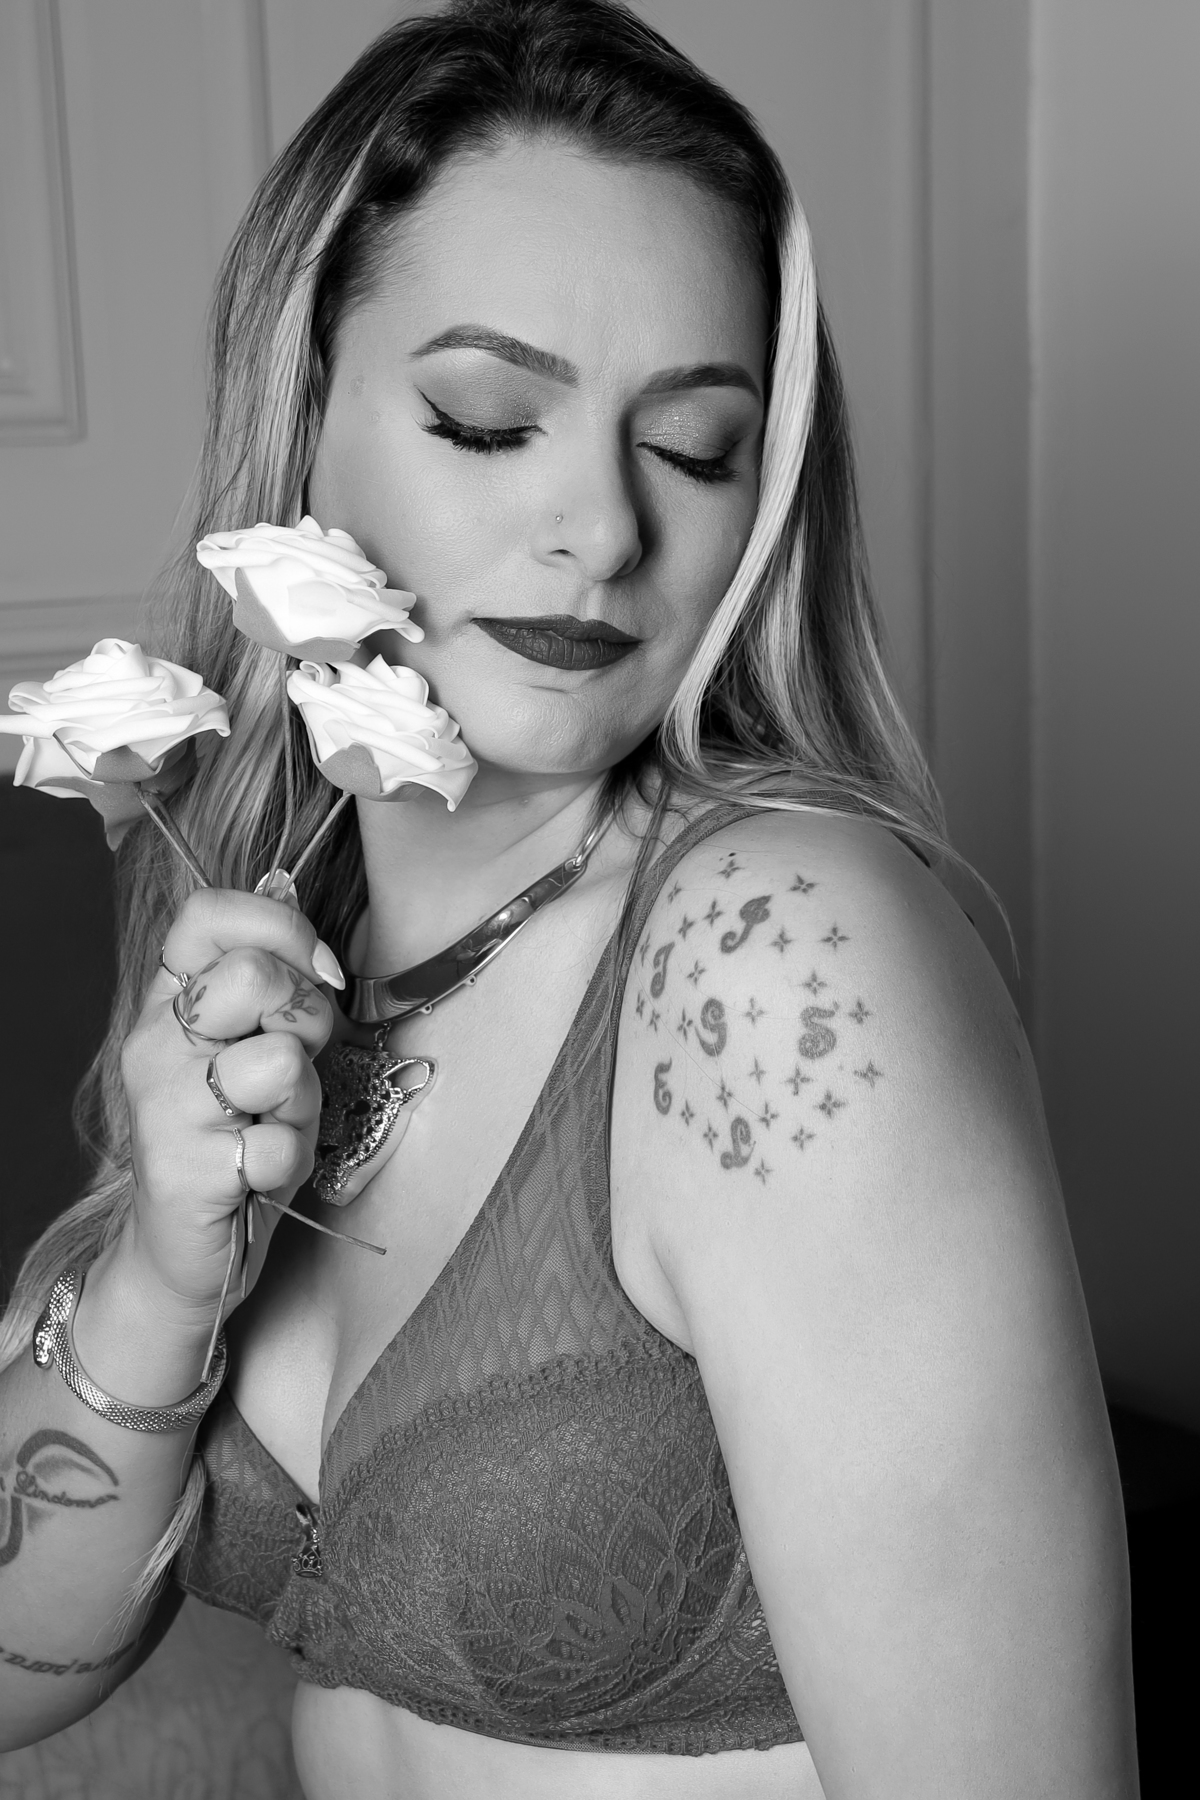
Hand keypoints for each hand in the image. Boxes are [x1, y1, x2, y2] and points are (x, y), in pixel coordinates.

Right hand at [116, 888, 340, 1322]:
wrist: (187, 1246)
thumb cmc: (237, 1136)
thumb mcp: (260, 1048)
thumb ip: (280, 994)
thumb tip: (324, 960)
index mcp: (168, 999)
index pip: (209, 914)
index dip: (282, 929)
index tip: (319, 975)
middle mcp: (154, 1042)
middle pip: (253, 976)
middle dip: (308, 1018)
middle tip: (299, 1064)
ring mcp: (162, 1104)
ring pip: (279, 1059)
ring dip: (303, 1100)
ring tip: (275, 1124)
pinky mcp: (183, 1168)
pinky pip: (281, 1143)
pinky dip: (289, 1161)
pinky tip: (258, 1172)